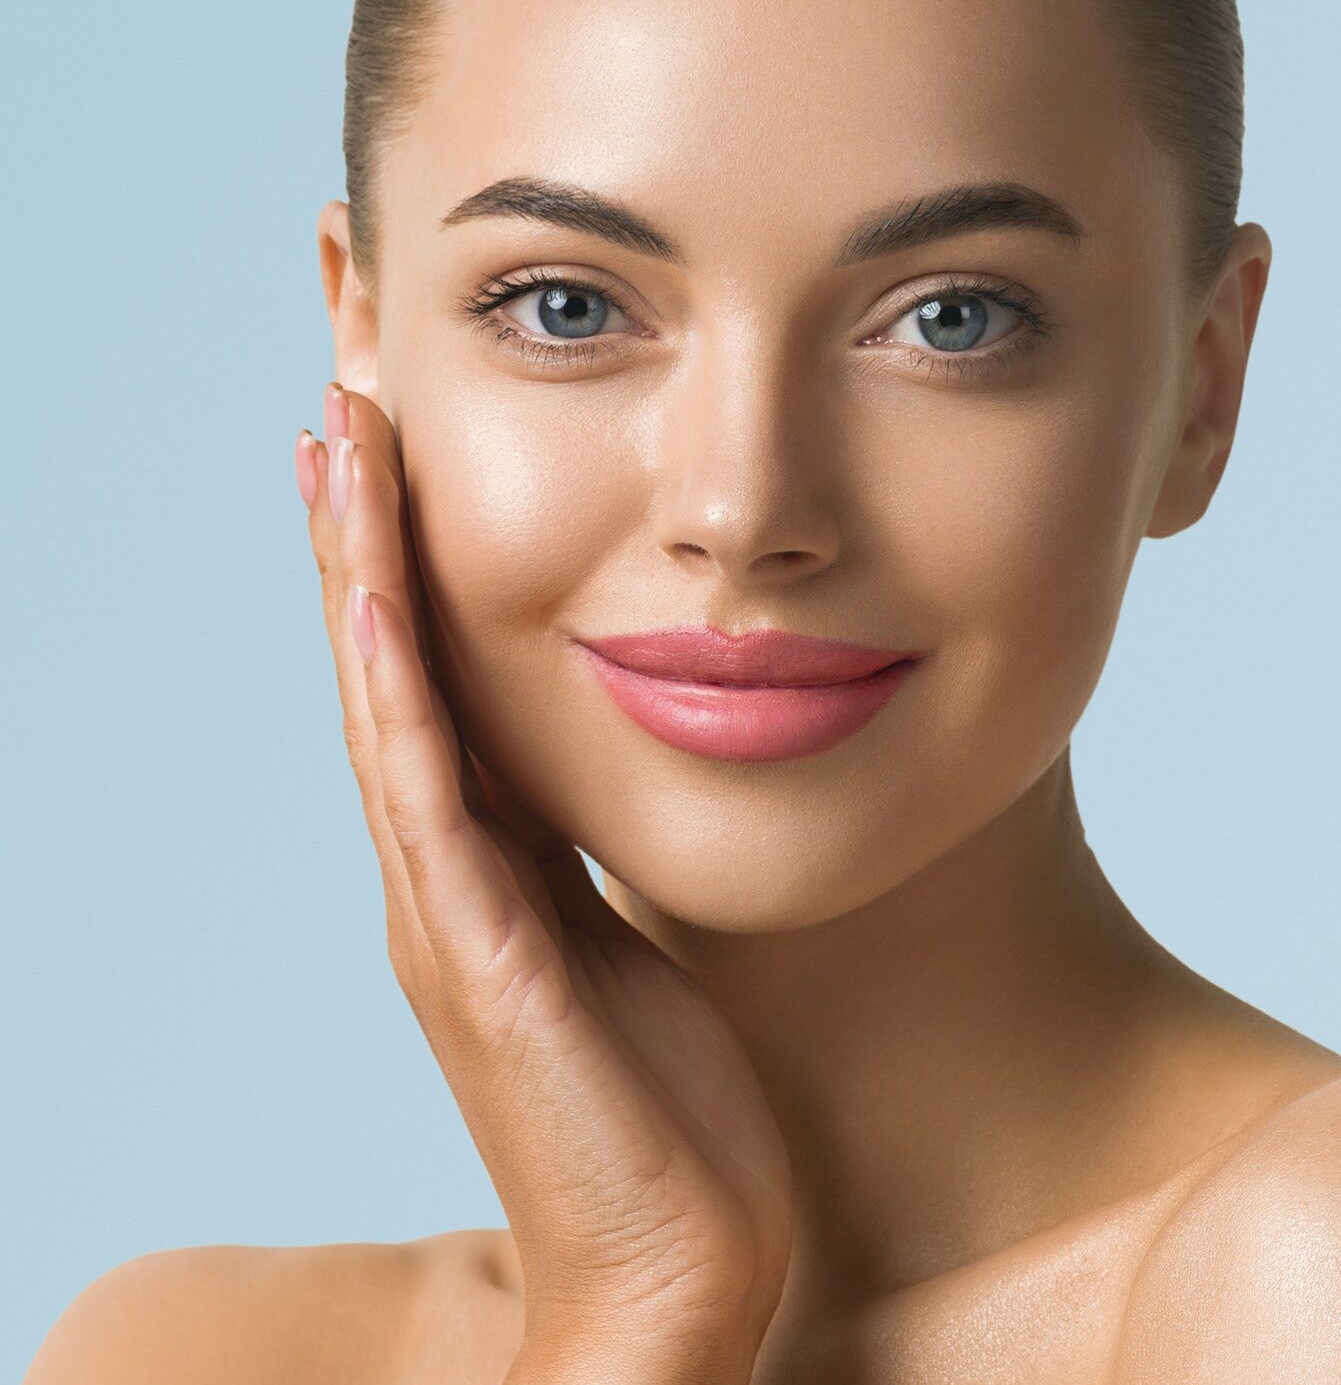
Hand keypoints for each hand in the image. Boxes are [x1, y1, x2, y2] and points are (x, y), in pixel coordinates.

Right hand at [295, 384, 791, 1371]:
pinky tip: (378, 613)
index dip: (403, 562)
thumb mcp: (625, 946)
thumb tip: (590, 784)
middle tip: (342, 397)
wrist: (676, 1270)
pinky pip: (433, 814)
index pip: (431, 681)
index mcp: (486, 866)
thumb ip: (584, 866)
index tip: (393, 445)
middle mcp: (444, 878)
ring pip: (388, 716)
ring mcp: (451, 921)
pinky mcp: (488, 969)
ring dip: (358, 578)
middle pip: (387, 671)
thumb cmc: (664, 1114)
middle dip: (363, 532)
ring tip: (337, 449)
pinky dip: (398, 709)